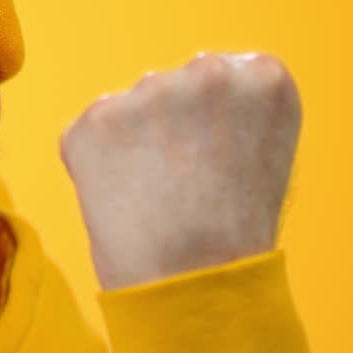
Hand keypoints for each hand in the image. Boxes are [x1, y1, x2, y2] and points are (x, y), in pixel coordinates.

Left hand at [59, 52, 301, 291]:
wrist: (193, 281)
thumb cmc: (233, 238)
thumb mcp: (266, 158)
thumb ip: (234, 115)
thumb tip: (190, 107)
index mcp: (264, 78)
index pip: (224, 74)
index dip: (207, 121)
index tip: (210, 156)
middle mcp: (211, 71)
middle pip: (170, 87)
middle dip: (164, 127)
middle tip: (177, 184)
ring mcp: (151, 90)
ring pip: (127, 110)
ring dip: (128, 144)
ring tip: (151, 199)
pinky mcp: (98, 116)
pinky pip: (86, 134)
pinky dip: (92, 164)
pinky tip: (120, 200)